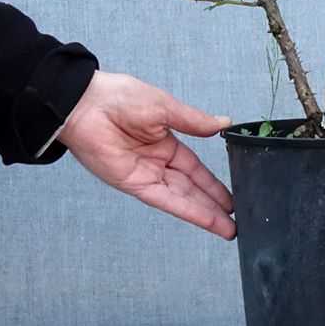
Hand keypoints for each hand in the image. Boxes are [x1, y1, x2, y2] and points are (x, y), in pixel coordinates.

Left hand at [57, 70, 235, 239]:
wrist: (87, 104)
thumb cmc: (120, 98)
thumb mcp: (166, 107)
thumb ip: (195, 121)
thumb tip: (223, 123)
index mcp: (165, 142)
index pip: (195, 168)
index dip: (213, 183)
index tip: (232, 195)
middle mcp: (157, 162)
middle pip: (192, 188)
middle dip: (214, 204)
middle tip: (237, 218)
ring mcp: (146, 175)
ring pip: (183, 198)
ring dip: (206, 213)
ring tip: (229, 228)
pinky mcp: (135, 184)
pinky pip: (166, 200)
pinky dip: (188, 210)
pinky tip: (207, 219)